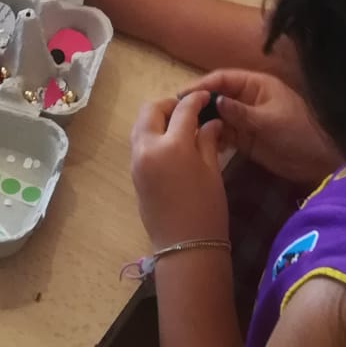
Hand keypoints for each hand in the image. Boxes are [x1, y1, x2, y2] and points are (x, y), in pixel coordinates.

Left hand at [130, 91, 230, 249]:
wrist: (186, 247)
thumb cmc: (207, 209)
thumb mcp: (212, 171)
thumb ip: (208, 140)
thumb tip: (211, 121)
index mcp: (173, 145)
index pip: (183, 110)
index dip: (196, 101)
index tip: (205, 98)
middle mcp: (148, 147)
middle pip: (151, 110)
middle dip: (169, 104)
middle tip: (187, 111)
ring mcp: (137, 160)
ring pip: (140, 124)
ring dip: (156, 118)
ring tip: (178, 125)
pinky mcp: (133, 172)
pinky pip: (138, 142)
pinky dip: (150, 134)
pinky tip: (169, 142)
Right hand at [187, 69, 340, 185]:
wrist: (321, 162)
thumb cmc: (300, 132)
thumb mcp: (270, 121)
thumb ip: (242, 112)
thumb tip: (215, 101)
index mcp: (256, 85)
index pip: (223, 79)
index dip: (202, 85)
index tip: (182, 96)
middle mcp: (248, 98)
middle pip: (217, 96)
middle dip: (198, 104)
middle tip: (175, 115)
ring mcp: (246, 119)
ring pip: (217, 116)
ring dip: (202, 122)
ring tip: (183, 131)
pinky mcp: (246, 138)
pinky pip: (224, 133)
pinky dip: (212, 136)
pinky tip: (200, 143)